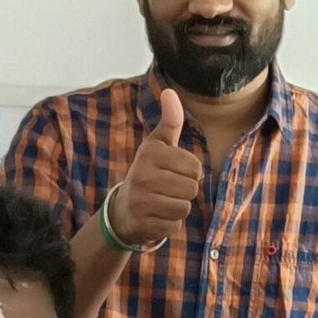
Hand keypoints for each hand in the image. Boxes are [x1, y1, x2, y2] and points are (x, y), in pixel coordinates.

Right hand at [110, 87, 203, 246]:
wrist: (123, 209)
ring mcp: (141, 201)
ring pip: (184, 208)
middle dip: (185, 192)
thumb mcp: (157, 145)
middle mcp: (143, 175)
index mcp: (150, 153)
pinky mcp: (143, 223)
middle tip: (168, 190)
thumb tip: (170, 91)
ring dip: (178, 208)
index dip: (191, 173)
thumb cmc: (148, 172)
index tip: (175, 172)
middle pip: (191, 189)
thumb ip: (170, 122)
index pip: (195, 168)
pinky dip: (170, 224)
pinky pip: (174, 226)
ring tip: (163, 202)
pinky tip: (157, 217)